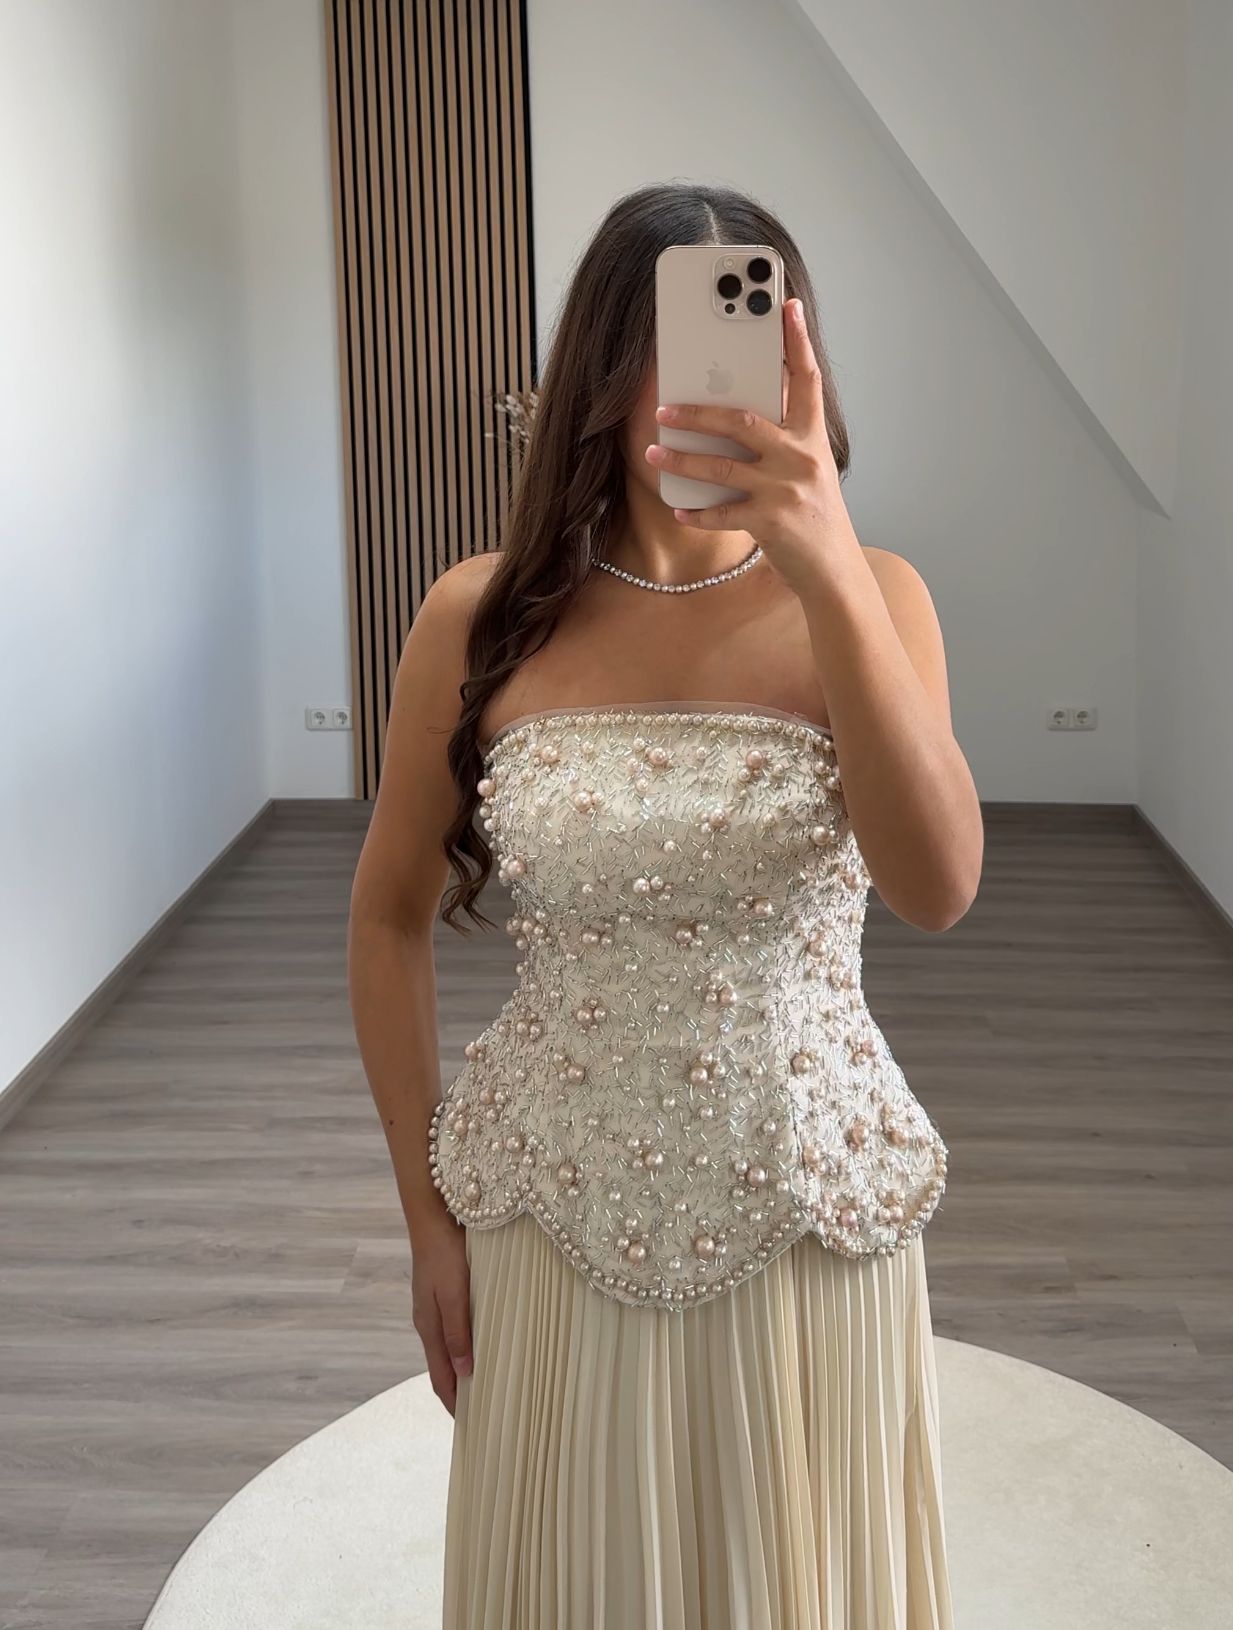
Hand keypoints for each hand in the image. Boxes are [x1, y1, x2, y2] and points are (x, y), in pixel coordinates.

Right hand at [410, 1205, 472, 1416]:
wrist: (434, 1218)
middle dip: (461, 1392)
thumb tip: (465, 1374)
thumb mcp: (453, 1295)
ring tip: (490, 1382)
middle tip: (486, 1411)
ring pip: (451, 1348)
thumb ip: (458, 1333)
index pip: (440, 1379)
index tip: (471, 1427)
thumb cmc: (445, 1256)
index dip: (453, 1404)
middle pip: (444, 1367)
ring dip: (466, 1368)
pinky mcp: (445, 1293)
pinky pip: (456, 1328)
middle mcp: (429, 1322)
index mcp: (429, 1328)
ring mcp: (435, 1308)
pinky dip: (468, 1344)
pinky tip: (485, 1342)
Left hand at [645, 297, 859, 594]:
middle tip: (664, 407)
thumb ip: (783, 438)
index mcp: (812, 437)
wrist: (834, 570)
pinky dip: (697, 511)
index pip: (807, 379)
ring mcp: (786, 491)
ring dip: (683, 458)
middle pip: (744, 420)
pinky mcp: (771, 522)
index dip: (797, 340)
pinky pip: (723, 512)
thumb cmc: (814, 514)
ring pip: (723, 466)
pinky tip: (678, 507)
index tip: (785, 304)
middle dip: (699, 412)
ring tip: (653, 451)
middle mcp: (801, 458)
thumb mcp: (809, 468)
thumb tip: (737, 410)